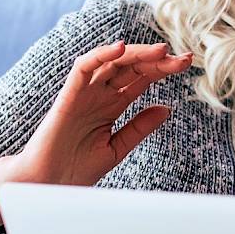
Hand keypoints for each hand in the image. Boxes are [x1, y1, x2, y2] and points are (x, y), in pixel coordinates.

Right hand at [3, 41, 191, 186]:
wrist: (48, 184)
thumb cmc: (76, 168)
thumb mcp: (118, 148)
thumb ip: (139, 127)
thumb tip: (167, 108)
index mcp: (112, 105)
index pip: (141, 79)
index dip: (163, 69)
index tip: (187, 64)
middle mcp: (99, 94)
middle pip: (132, 67)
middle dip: (158, 60)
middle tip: (185, 58)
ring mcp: (84, 92)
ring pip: (112, 62)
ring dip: (137, 54)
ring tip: (162, 51)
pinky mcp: (68, 95)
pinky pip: (83, 67)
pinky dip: (101, 55)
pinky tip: (121, 48)